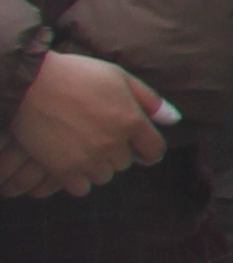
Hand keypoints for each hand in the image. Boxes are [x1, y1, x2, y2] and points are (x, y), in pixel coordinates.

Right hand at [11, 52, 173, 194]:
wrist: (28, 84)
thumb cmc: (75, 75)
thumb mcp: (119, 77)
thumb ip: (150, 100)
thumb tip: (175, 120)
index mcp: (131, 120)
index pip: (155, 151)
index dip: (149, 151)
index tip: (140, 149)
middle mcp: (114, 144)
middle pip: (125, 163)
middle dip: (116, 152)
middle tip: (96, 135)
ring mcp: (88, 159)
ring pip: (104, 176)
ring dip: (97, 165)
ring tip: (80, 145)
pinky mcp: (63, 170)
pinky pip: (82, 188)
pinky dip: (78, 179)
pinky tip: (70, 161)